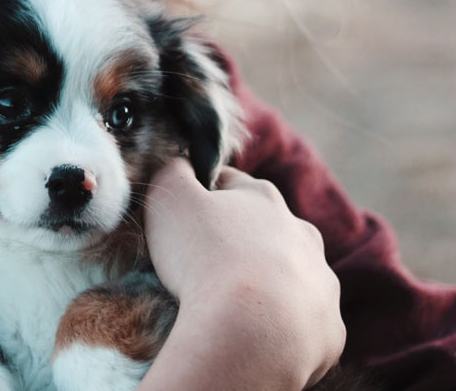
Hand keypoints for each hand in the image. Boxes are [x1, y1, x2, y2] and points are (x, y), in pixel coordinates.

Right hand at [142, 158, 344, 389]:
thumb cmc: (204, 258)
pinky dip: (283, 326)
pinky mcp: (330, 330)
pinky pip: (305, 323)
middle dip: (239, 240)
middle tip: (204, 266)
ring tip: (232, 305)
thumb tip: (181, 164)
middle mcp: (302, 234)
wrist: (249, 335)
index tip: (182, 218)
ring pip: (291, 275)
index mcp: (264, 197)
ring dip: (267, 282)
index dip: (200, 197)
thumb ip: (173, 171)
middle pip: (264, 229)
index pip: (227, 183)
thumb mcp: (169, 196)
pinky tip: (257, 335)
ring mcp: (321, 283)